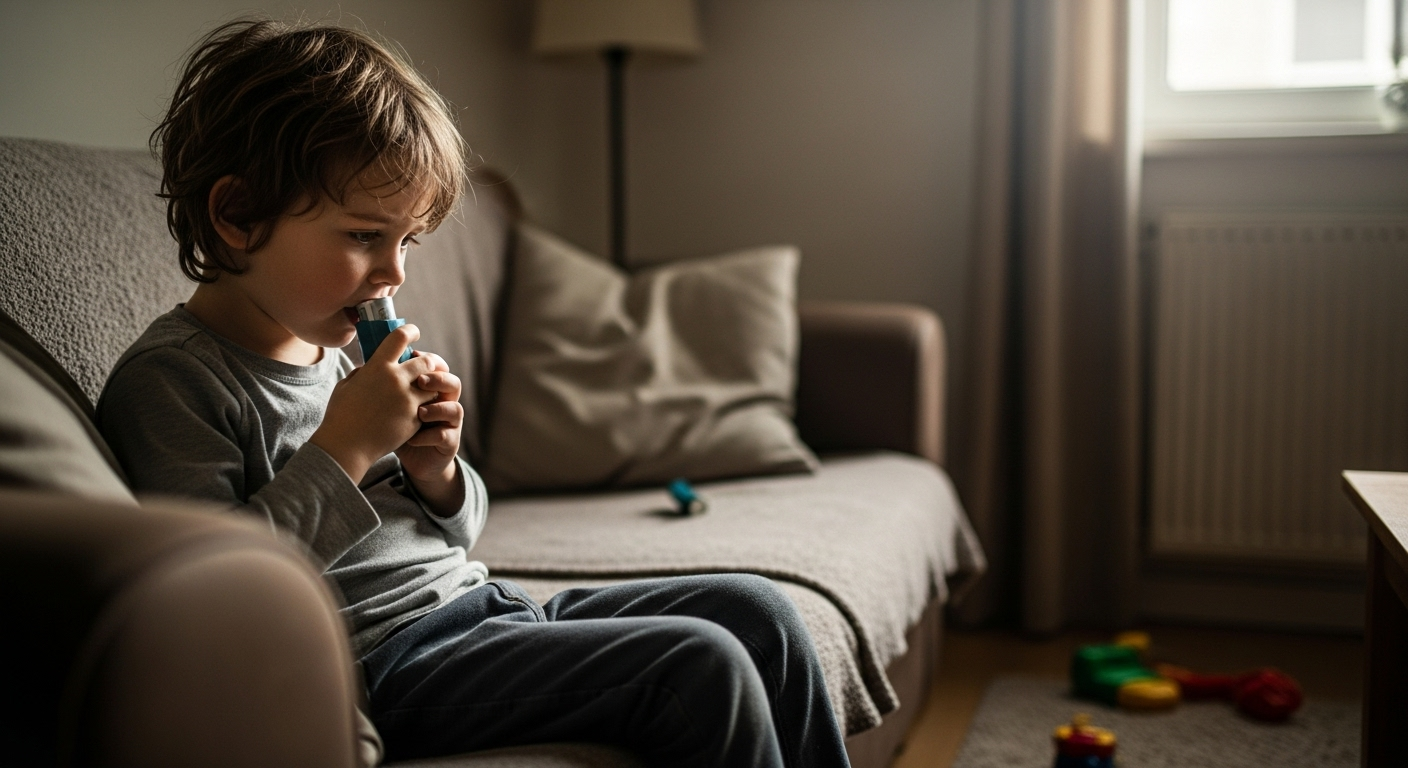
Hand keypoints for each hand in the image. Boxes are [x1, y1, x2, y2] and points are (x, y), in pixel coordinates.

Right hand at [310, 325, 438, 483]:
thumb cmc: (341, 415)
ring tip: (423, 389)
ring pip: (432, 385)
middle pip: (426, 360)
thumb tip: (371, 366)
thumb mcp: (347, 386)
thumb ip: (363, 372)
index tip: (414, 332)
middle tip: (426, 365)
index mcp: (377, 367)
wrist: (347, 446)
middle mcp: (396, 379)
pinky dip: (424, 405)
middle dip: (429, 361)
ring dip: (429, 385)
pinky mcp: (415, 418)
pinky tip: (416, 409)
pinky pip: (427, 406)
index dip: (410, 331)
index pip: (400, 337)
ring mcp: (408, 400)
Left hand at [396, 350, 464, 514]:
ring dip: (437, 408)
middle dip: (437, 378)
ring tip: (419, 412)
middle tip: (419, 381)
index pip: (437, 368)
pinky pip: (445, 435)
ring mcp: (449, 424)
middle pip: (452, 383)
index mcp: (431, 391)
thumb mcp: (391, 405)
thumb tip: (363, 365)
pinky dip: (428, 436)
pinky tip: (412, 439)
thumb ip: (385, 387)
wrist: (414, 459)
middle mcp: (444, 404)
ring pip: (455, 409)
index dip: (428, 360)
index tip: (412, 355)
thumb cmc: (398, 428)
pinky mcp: (449, 443)